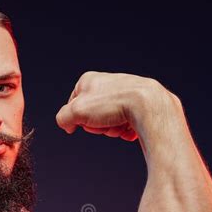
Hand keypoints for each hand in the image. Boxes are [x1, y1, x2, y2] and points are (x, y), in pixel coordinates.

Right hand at [55, 71, 178, 142]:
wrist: (148, 105)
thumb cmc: (114, 104)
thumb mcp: (77, 111)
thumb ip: (63, 118)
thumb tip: (66, 124)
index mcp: (89, 81)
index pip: (73, 105)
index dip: (77, 119)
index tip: (83, 123)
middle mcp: (107, 84)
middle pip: (92, 116)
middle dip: (97, 126)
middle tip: (104, 124)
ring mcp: (123, 93)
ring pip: (109, 121)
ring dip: (111, 129)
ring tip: (119, 125)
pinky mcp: (138, 105)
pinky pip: (125, 124)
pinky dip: (125, 130)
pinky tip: (130, 127)